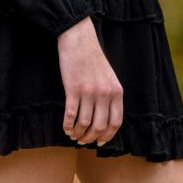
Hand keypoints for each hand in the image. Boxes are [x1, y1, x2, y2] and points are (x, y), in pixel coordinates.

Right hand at [57, 17, 122, 146]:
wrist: (79, 40)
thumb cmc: (93, 58)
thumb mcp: (109, 77)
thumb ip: (110, 96)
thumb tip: (105, 119)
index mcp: (116, 91)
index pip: (115, 122)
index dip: (107, 136)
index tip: (100, 142)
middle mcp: (104, 94)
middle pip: (99, 126)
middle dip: (91, 138)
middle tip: (83, 141)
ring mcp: (88, 92)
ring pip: (84, 124)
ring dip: (78, 134)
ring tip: (73, 135)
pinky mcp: (72, 89)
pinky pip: (71, 115)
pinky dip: (67, 125)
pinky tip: (65, 127)